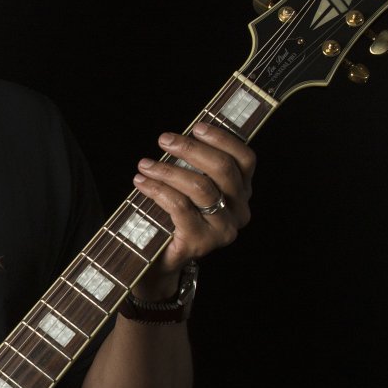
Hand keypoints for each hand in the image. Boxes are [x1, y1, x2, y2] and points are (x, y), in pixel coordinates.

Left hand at [132, 121, 254, 289]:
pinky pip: (180, 206)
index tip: (197, 126)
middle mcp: (239, 212)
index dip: (223, 139)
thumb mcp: (189, 187)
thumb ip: (194, 165)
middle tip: (164, 140)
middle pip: (223, 169)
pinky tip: (142, 182)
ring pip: (201, 187)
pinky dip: (158, 189)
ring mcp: (222, 229)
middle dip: (191, 149)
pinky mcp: (201, 242)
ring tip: (145, 164)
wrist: (159, 261)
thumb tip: (180, 135)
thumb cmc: (173, 217)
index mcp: (242, 193)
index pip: (245, 159)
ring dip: (168, 170)